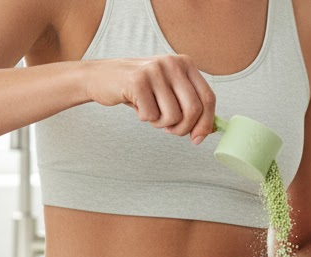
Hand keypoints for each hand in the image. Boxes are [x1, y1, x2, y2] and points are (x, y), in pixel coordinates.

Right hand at [84, 55, 215, 143]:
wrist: (101, 77)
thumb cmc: (140, 89)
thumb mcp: (168, 90)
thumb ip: (189, 104)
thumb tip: (210, 130)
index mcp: (185, 64)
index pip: (208, 97)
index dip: (206, 122)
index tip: (198, 139)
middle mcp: (173, 63)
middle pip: (193, 110)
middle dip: (183, 129)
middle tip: (169, 130)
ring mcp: (155, 70)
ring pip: (173, 116)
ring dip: (161, 123)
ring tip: (150, 112)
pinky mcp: (137, 81)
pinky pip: (151, 116)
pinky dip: (145, 118)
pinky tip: (137, 106)